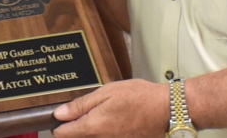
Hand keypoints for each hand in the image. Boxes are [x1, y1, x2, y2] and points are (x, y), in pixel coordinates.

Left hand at [52, 79, 167, 136]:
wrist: (167, 111)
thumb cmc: (140, 98)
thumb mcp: (107, 92)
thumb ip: (81, 105)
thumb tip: (60, 113)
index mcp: (93, 127)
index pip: (62, 134)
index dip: (60, 123)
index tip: (63, 116)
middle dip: (74, 130)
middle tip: (82, 116)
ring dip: (88, 133)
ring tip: (101, 118)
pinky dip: (103, 135)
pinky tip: (112, 125)